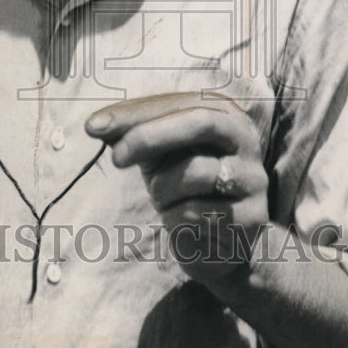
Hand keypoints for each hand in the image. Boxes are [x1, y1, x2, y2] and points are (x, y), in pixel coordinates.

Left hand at [85, 92, 268, 289]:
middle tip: (116, 157)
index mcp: (223, 114)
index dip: (136, 112)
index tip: (94, 126)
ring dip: (162, 189)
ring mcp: (253, 179)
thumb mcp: (159, 153)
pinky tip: (180, 221)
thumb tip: (96, 125)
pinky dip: (173, 218)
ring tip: (162, 200)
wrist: (219, 245)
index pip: (179, 102)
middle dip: (150, 136)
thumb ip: (135, 134)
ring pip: (195, 172)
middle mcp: (246, 140)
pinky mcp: (251, 218)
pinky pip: (195, 213)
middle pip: (200, 123)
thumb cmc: (184, 187)